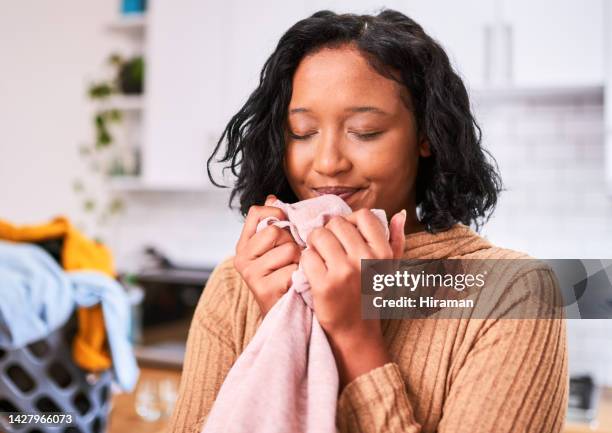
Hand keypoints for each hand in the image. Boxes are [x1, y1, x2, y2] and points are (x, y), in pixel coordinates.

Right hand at [233, 195, 300, 314]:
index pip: (256, 212)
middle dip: (292, 243)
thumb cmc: (283, 278)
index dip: (276, 213)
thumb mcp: (277, 250)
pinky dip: (299, 277)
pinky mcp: (263, 289)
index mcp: (244, 245)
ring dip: (299, 261)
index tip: (286, 223)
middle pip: (276, 231)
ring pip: (288, 249)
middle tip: (292, 259)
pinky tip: (294, 285)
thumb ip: (274, 225)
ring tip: (294, 273)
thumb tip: (273, 197)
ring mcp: (251, 274)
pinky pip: (293, 269)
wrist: (284, 316)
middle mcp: (242, 258)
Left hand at [301, 208, 406, 386]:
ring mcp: (344, 272)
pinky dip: (306, 262)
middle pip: (335, 224)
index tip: (345, 237)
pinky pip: (307, 256)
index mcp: (383, 253)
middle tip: (327, 249)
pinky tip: (313, 272)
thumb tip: (400, 213)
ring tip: (319, 258)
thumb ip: (396, 240)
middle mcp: (365, 260)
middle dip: (328, 233)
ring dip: (314, 245)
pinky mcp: (324, 284)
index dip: (349, 223)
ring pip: (318, 236)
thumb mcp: (390, 269)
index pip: (362, 216)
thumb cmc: (371, 297)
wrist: (356, 332)